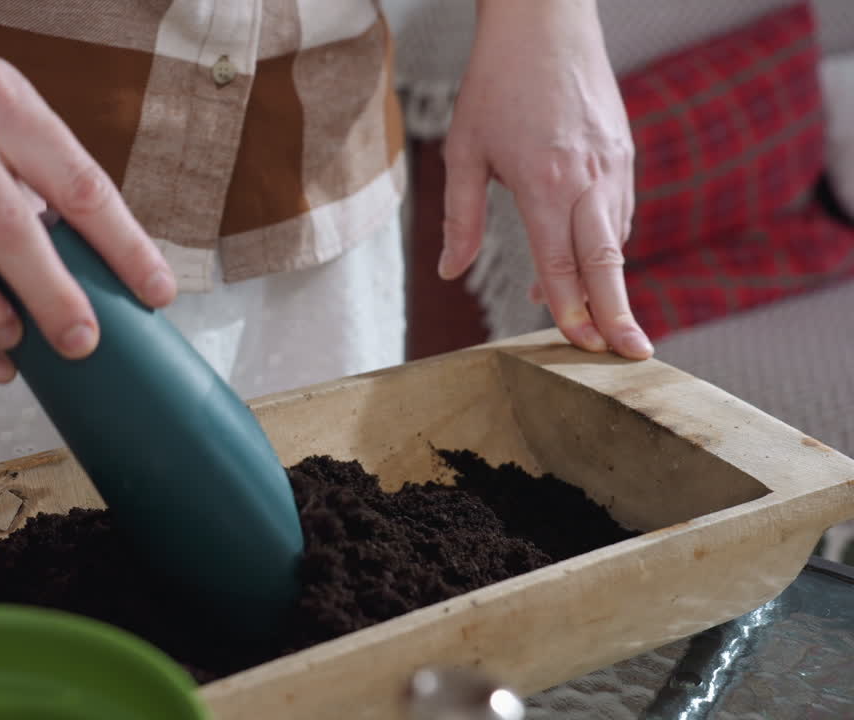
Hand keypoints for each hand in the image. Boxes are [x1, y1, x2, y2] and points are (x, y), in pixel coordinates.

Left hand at [439, 0, 651, 359]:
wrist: (544, 22)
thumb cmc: (496, 84)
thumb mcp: (463, 152)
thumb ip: (459, 219)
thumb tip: (449, 273)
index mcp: (547, 183)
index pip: (561, 266)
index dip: (568, 310)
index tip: (579, 346)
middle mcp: (589, 179)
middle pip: (608, 263)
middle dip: (619, 314)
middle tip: (631, 356)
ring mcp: (613, 165)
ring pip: (617, 239)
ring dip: (608, 281)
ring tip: (598, 320)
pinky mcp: (623, 152)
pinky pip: (620, 212)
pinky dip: (607, 244)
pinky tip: (586, 260)